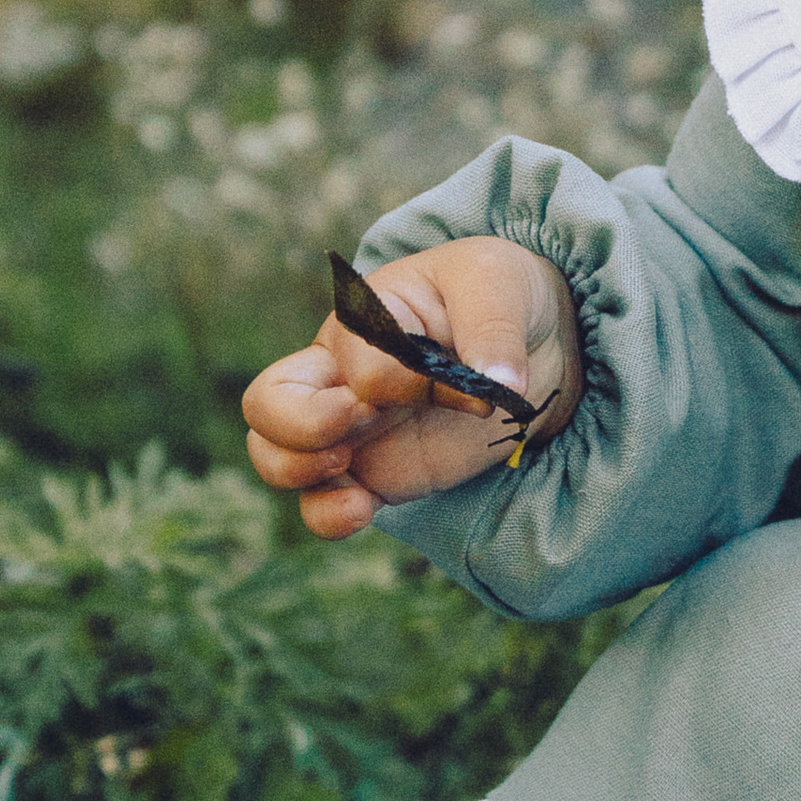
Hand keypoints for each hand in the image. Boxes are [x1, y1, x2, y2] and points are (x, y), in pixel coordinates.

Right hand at [242, 239, 583, 538]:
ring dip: (297, 471)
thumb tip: (501, 386)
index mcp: (362, 320)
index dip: (406, 383)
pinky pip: (323, 504)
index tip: (468, 388)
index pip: (358, 363)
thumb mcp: (500, 283)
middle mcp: (341, 374)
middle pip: (267, 403)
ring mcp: (354, 429)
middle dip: (300, 424)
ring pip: (275, 457)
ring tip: (345, 467)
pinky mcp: (378, 472)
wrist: (533, 340)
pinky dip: (329, 516)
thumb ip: (493, 330)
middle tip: (364, 421)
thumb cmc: (501, 294)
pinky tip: (361, 511)